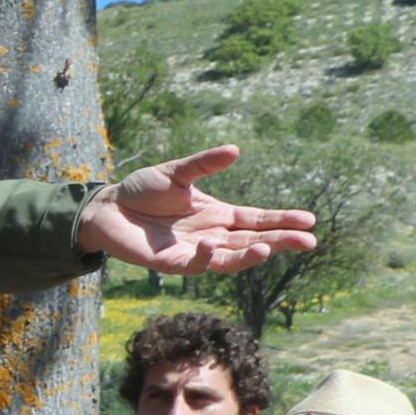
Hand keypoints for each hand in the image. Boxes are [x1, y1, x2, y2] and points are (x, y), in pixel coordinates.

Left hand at [75, 146, 317, 277]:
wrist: (106, 208)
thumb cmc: (142, 191)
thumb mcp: (176, 173)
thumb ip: (203, 164)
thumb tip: (235, 149)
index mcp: (218, 215)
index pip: (257, 221)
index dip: (282, 221)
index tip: (309, 221)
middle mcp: (212, 236)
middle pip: (253, 241)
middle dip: (280, 242)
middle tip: (308, 242)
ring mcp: (193, 252)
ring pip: (229, 258)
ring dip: (249, 256)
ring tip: (267, 249)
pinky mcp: (171, 263)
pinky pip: (194, 265)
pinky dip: (204, 257)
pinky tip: (210, 244)